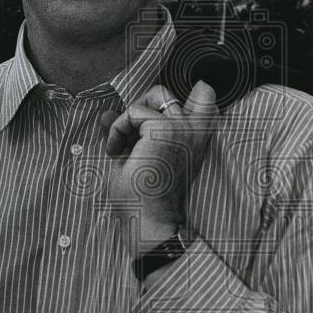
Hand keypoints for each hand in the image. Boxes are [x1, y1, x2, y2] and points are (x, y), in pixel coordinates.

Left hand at [100, 81, 217, 255]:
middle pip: (165, 93)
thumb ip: (127, 132)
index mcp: (195, 139)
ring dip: (128, 119)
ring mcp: (181, 127)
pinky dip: (118, 129)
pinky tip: (116, 152)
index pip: (205, 96)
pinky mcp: (164, 129)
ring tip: (122, 146)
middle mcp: (194, 131)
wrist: (148, 220)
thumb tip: (107, 114)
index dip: (176, 97)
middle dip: (140, 106)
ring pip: (152, 96)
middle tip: (129, 135)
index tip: (152, 124)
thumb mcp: (134, 158)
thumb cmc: (143, 198)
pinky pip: (133, 112)